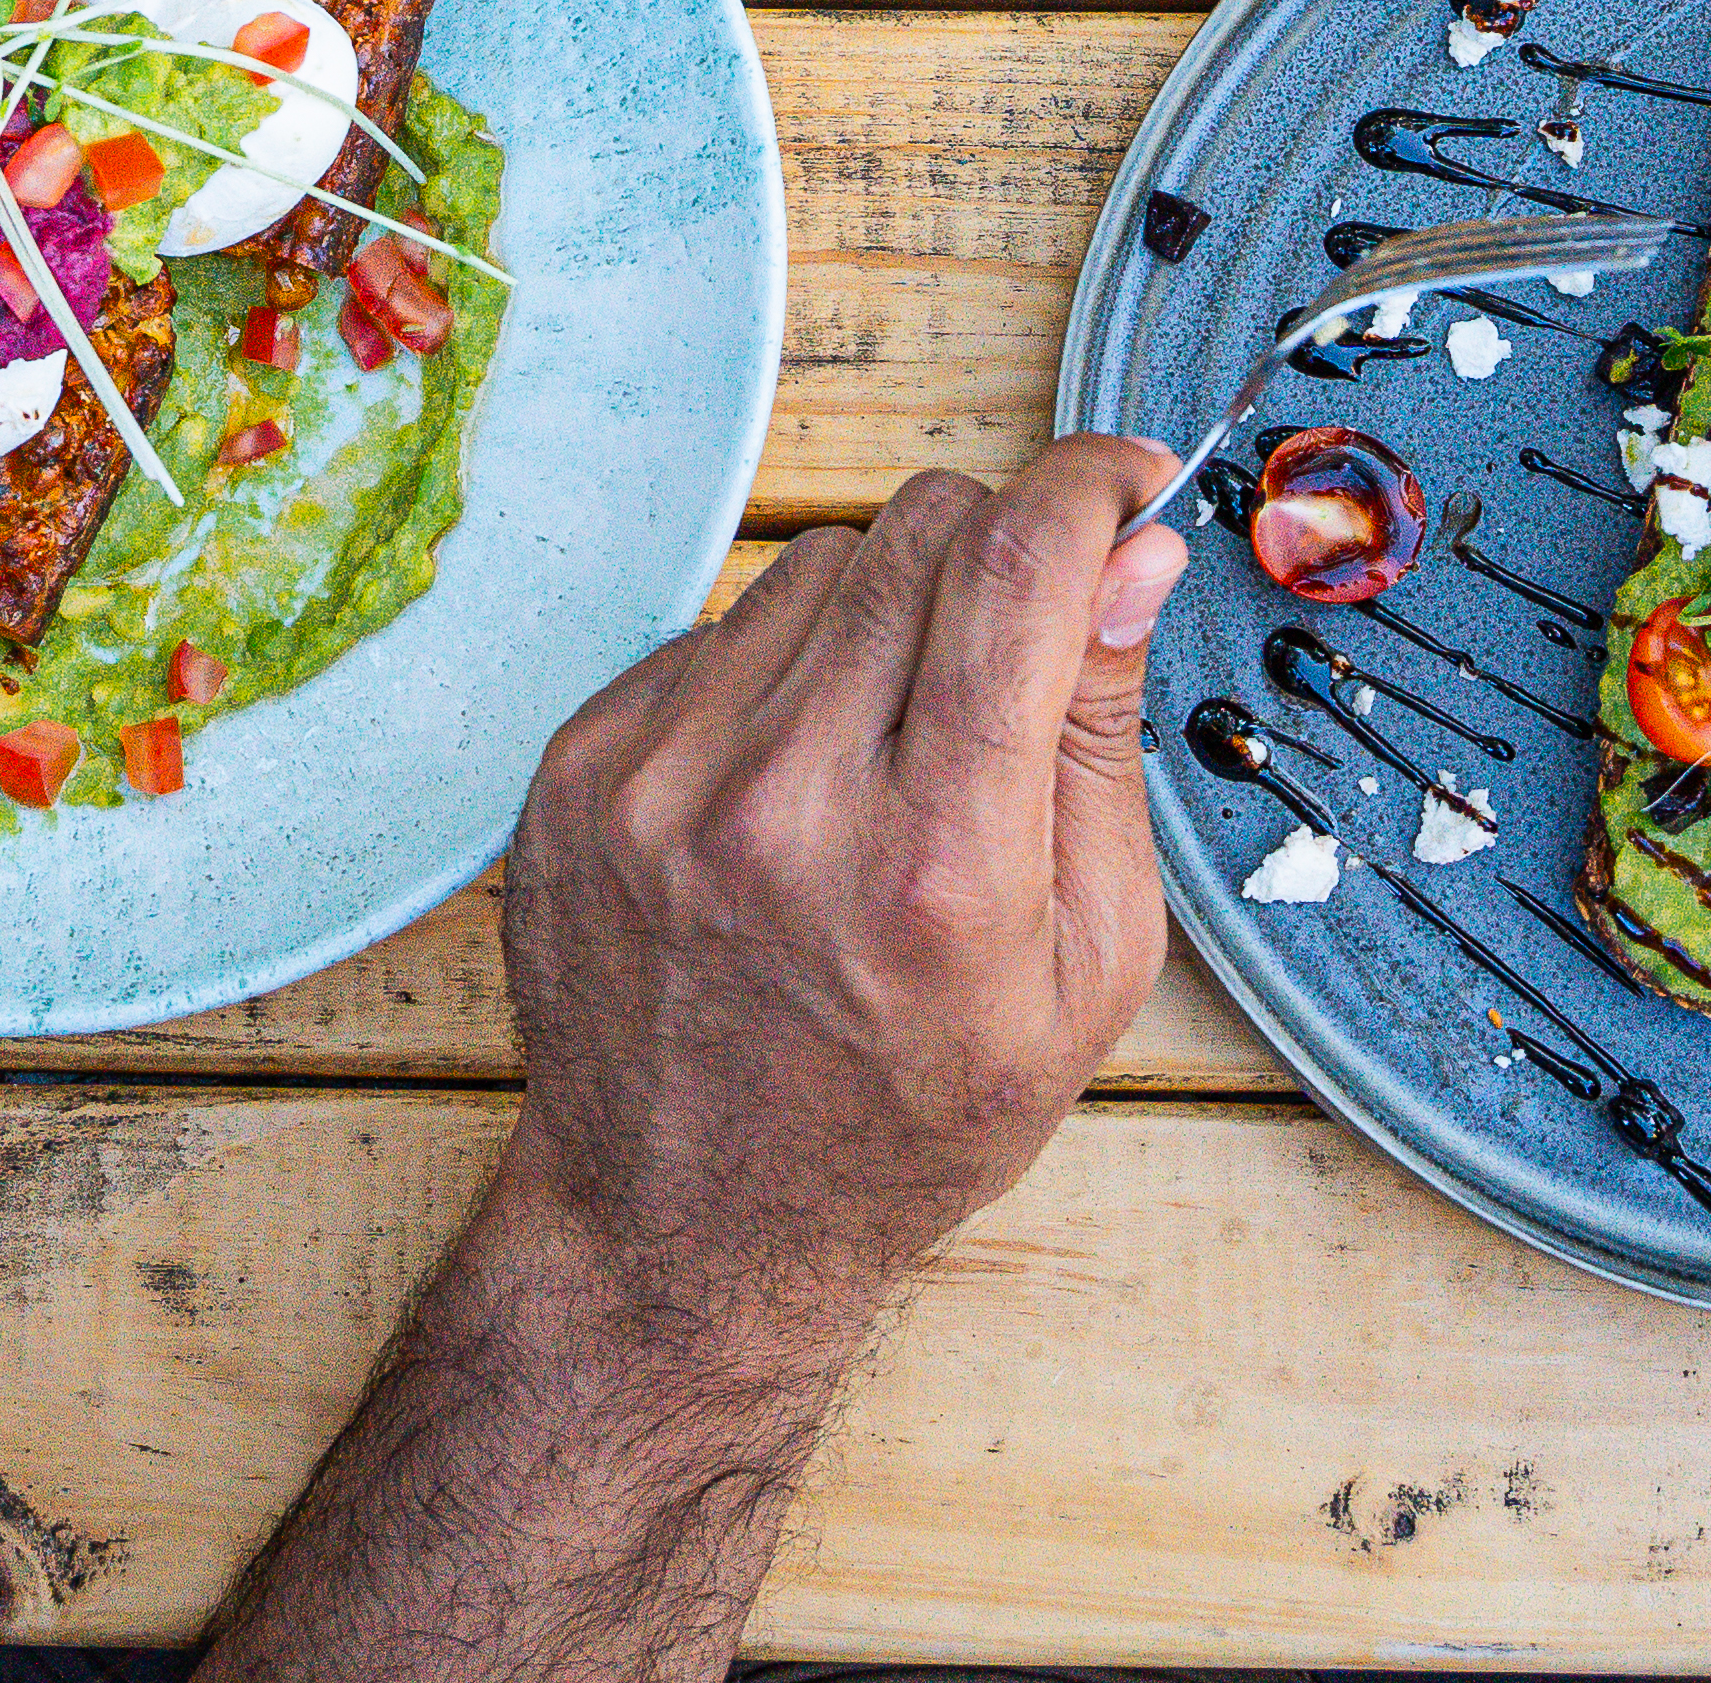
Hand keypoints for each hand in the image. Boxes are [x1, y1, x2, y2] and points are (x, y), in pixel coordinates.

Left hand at [491, 437, 1188, 1341]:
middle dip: (999, 550)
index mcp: (935, 867)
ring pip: (818, 560)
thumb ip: (1102, 741)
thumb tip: (1132, 552)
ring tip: (890, 753)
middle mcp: (781, 805)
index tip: (1125, 482)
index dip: (1091, 485)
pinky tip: (791, 787)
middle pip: (922, 529)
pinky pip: (718, 623)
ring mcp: (658, 783)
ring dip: (884, 613)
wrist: (685, 1227)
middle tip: (1015, 644)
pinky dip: (779, 671)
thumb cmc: (909, 1114)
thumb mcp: (1085, 970)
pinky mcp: (578, 768)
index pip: (1019, 565)